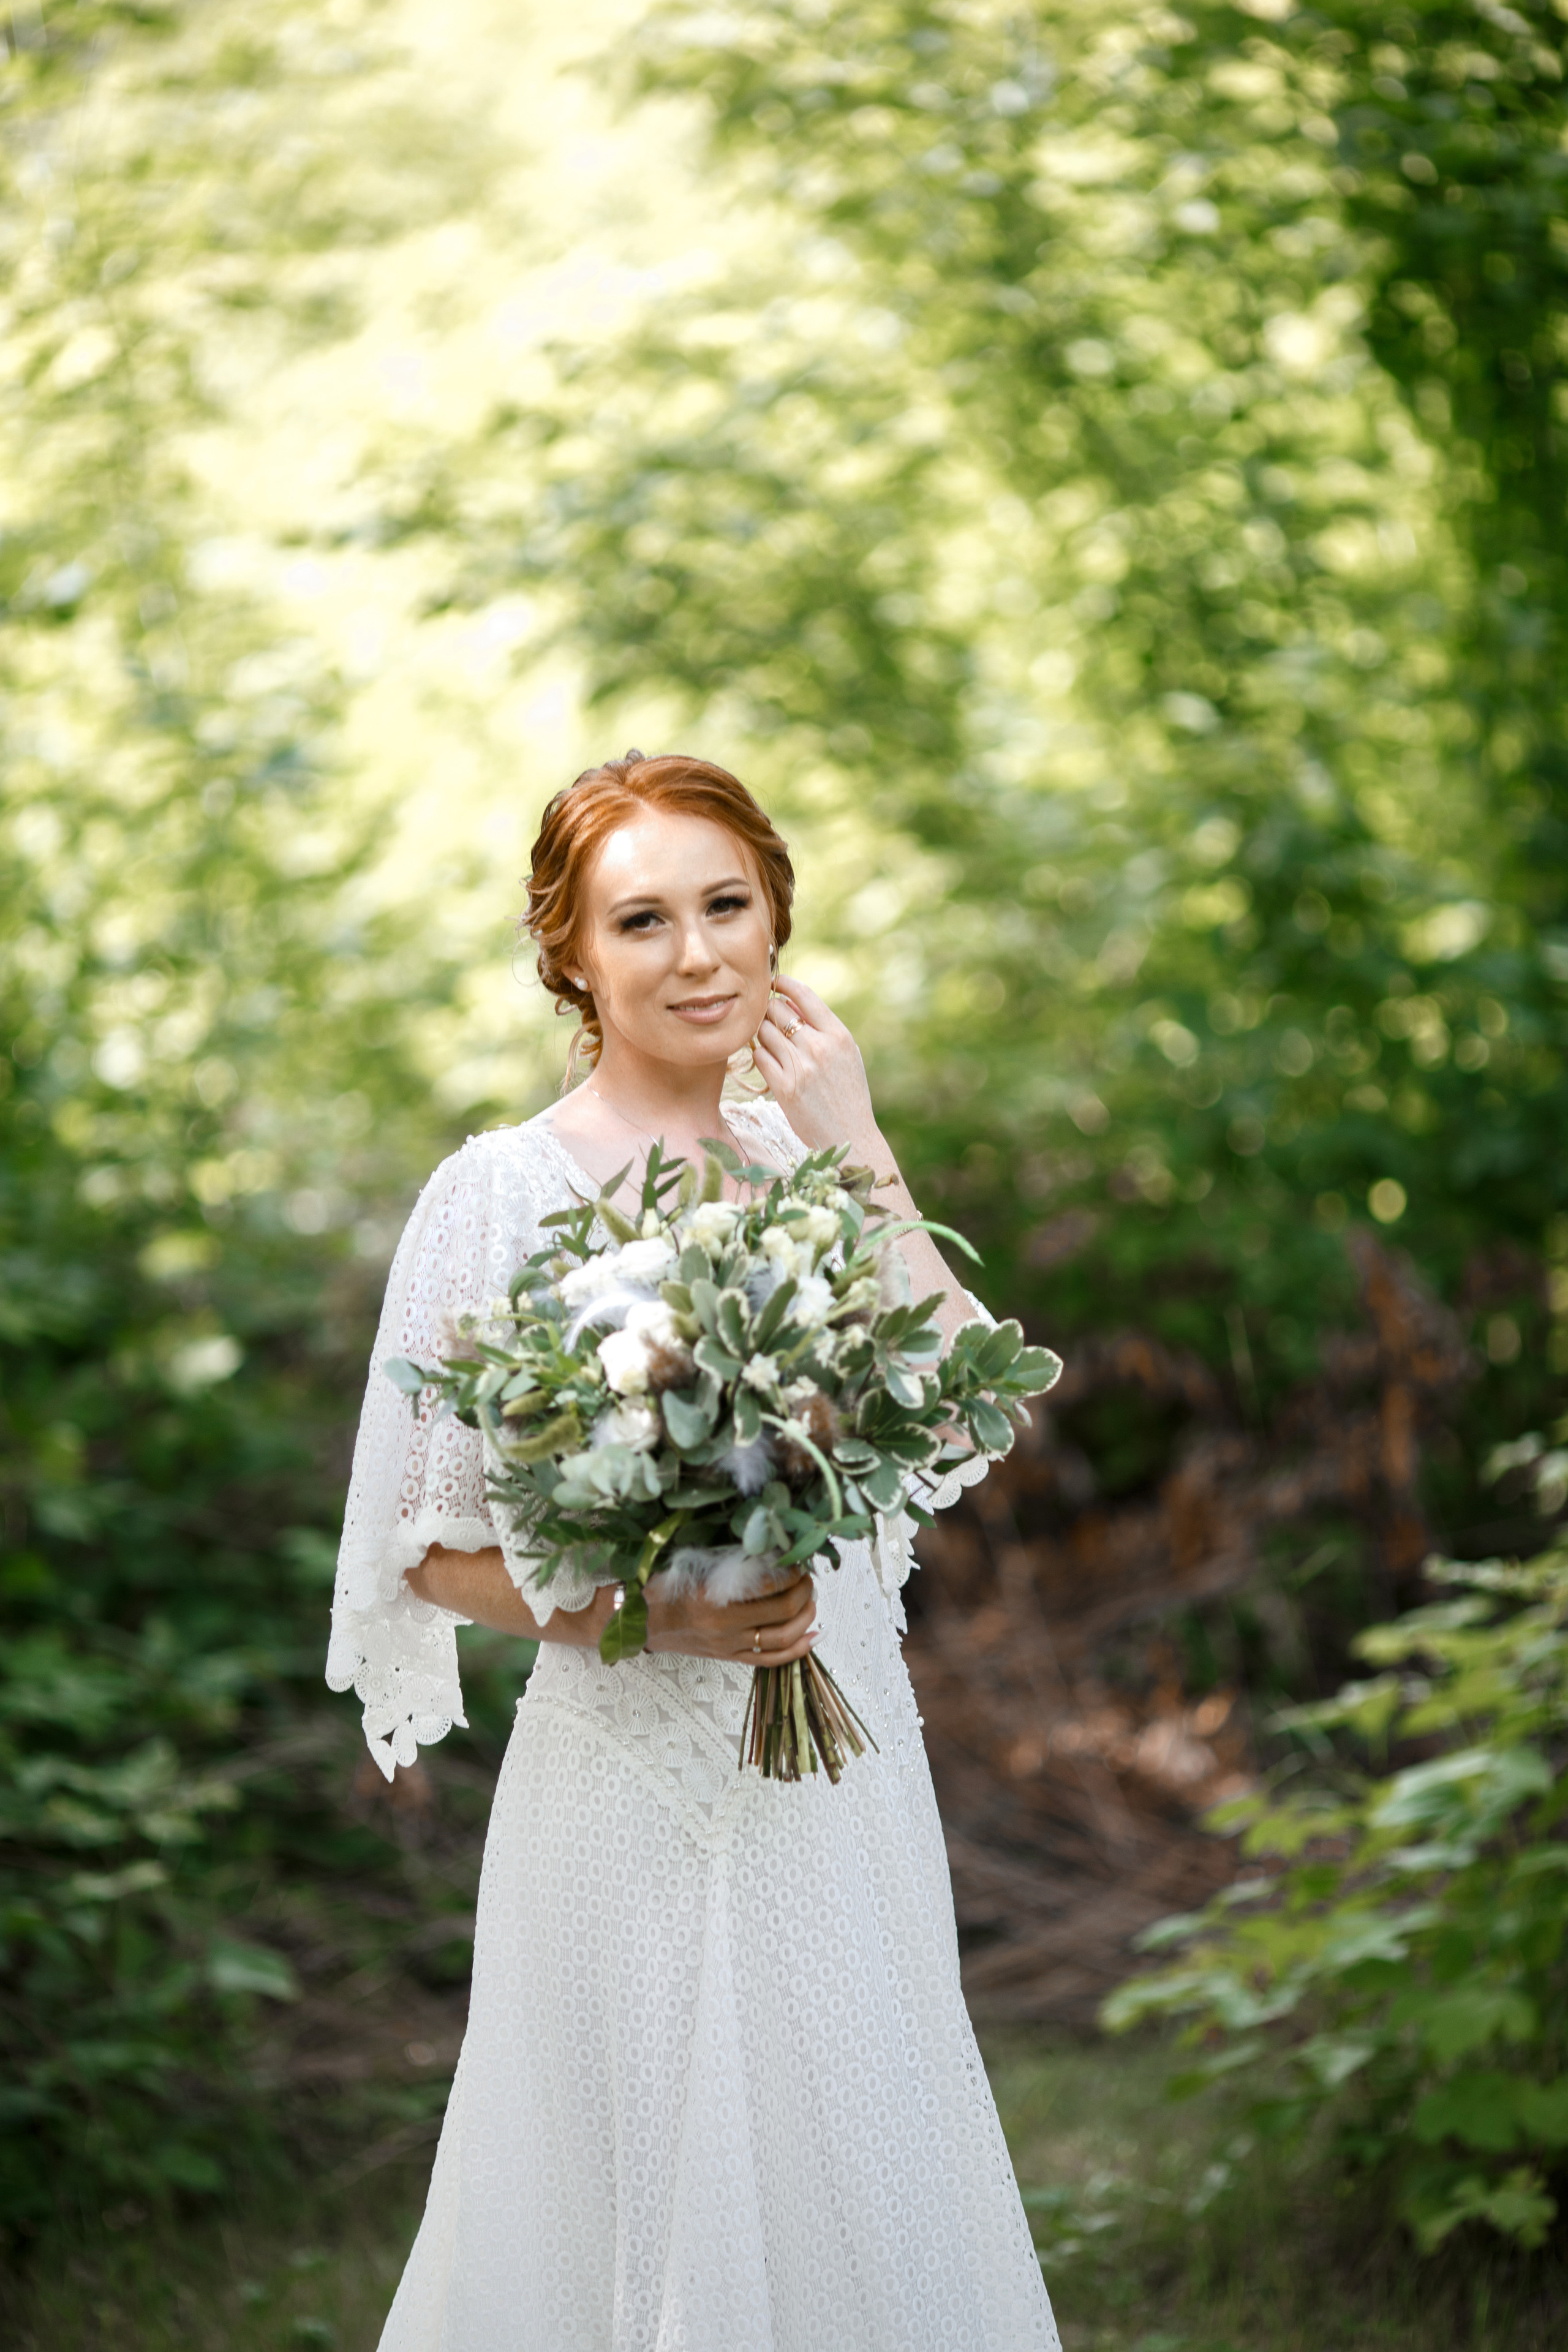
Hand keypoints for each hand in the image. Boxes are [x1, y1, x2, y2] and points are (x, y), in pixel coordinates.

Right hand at [645, 1568, 817, 1664]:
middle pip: (783, 1610)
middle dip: (803, 1590)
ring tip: (811, 1600)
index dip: (789, 1570)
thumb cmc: (659, 1588)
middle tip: (807, 1576)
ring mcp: (728, 1645)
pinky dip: (797, 1650)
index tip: (795, 1558)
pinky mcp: (729, 1657)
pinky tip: (814, 1636)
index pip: (767, 1584)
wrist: (636, 1623)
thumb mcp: (687, 1565)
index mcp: (712, 1597)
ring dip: (806, 1617)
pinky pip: (770, 1659)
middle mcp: (723, 1625)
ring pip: (782, 1637)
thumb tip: (765, 1546)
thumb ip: (723, 1558)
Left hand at [752, 977, 879, 1156]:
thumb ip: (823, 1027)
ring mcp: (800, 1068)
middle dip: (769, 1012)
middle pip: (777, 1010)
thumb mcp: (847, 1055)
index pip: (804, 994)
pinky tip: (770, 1063)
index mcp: (839, 1036)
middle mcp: (819, 1048)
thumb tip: (792, 1002)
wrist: (849, 1136)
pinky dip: (760, 1056)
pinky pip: (759, 1057)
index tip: (774, 983)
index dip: (784, 983)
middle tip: (771, 1021)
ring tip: (772, 1044)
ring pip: (764, 1032)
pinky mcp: (784, 1088)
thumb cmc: (848, 1093)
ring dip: (762, 1034)